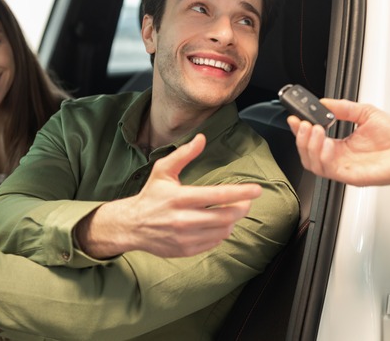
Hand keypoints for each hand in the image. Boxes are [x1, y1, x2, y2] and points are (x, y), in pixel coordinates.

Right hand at [76, 134, 260, 258]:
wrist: (132, 225)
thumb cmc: (151, 195)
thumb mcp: (163, 171)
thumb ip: (183, 154)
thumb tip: (202, 138)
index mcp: (180, 197)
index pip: (217, 195)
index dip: (241, 192)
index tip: (257, 190)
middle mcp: (183, 219)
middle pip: (226, 216)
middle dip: (242, 207)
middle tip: (246, 201)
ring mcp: (185, 237)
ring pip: (222, 231)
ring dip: (232, 221)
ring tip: (230, 212)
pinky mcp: (186, 250)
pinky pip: (214, 242)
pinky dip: (220, 233)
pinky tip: (216, 224)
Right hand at [286, 99, 389, 185]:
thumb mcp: (366, 113)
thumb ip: (344, 108)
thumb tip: (325, 102)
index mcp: (340, 145)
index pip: (312, 139)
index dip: (300, 130)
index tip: (295, 118)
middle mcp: (338, 157)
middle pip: (306, 153)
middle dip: (300, 137)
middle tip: (304, 124)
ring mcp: (342, 167)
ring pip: (312, 163)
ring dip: (309, 146)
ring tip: (315, 130)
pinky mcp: (349, 176)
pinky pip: (327, 169)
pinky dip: (322, 156)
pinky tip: (326, 143)